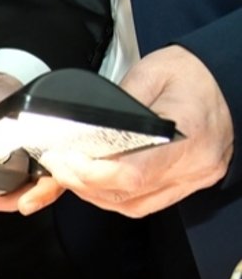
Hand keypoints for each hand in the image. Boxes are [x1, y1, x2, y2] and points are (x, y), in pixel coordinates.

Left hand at [0, 46, 233, 216]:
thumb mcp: (151, 73)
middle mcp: (194, 165)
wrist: (226, 81)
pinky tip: (92, 184)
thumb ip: (116, 103)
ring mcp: (191, 178)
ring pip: (131, 204)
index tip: (64, 160)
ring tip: (67, 173)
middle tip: (54, 164)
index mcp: (188, 135)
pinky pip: (143, 203)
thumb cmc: (192, 74)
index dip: (91, 174)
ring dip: (93, 193)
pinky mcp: (186, 183)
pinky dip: (112, 196)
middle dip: (81, 182)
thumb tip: (79, 127)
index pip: (134, 173)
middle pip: (127, 193)